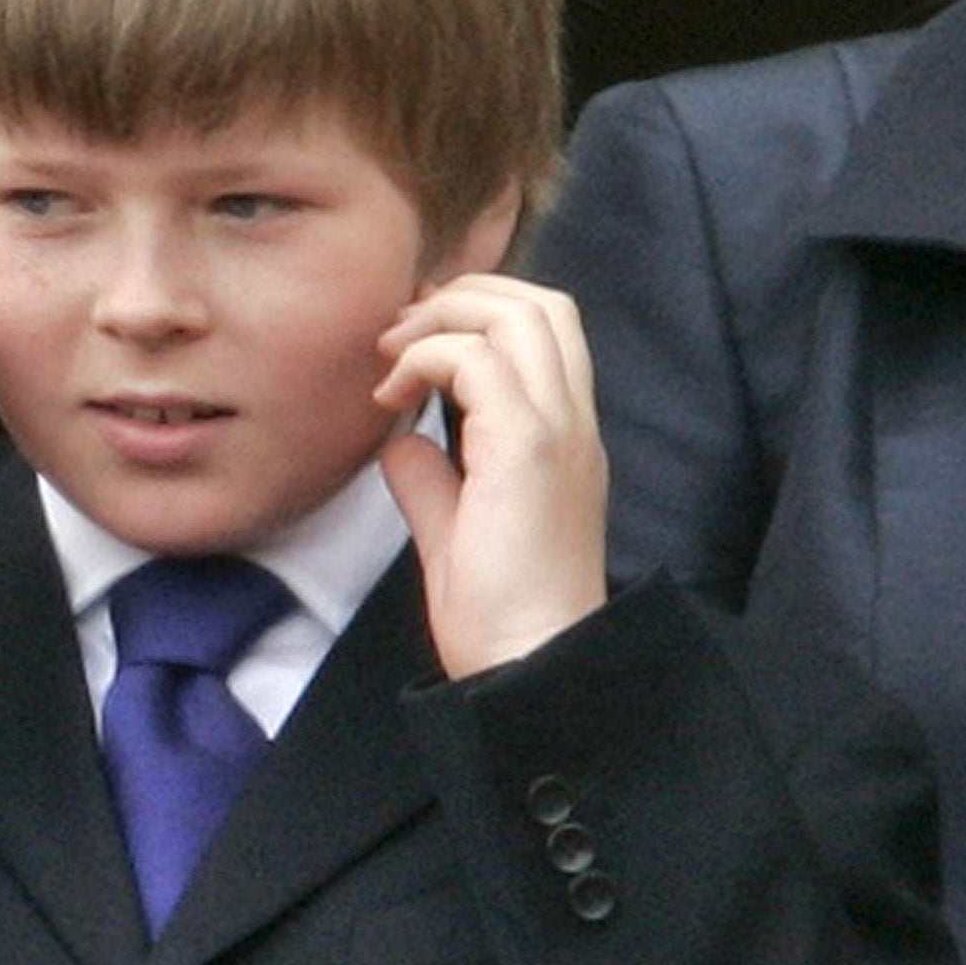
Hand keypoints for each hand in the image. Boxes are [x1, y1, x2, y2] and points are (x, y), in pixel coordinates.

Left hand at [374, 273, 607, 675]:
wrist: (531, 667)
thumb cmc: (500, 619)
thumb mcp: (456, 533)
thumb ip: (432, 480)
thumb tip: (400, 442)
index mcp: (566, 440)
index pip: (545, 333)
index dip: (478, 313)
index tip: (414, 346)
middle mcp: (573, 424)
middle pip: (539, 304)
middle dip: (462, 296)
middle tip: (399, 335)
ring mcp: (557, 431)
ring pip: (517, 315)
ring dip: (443, 318)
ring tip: (392, 356)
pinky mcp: (528, 448)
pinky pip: (477, 360)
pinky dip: (427, 358)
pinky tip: (392, 395)